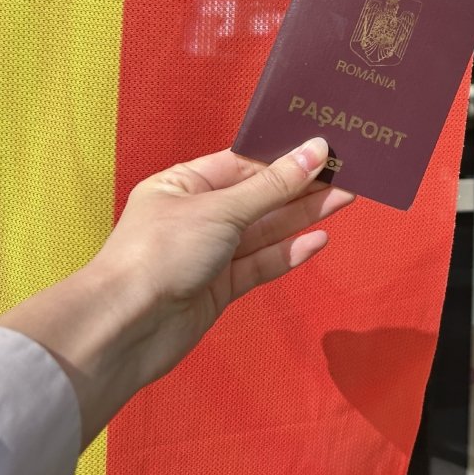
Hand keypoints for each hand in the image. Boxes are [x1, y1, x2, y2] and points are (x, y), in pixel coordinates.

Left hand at [0, 138, 354, 448]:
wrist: (126, 328)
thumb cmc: (158, 254)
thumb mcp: (221, 210)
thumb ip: (273, 185)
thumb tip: (314, 151)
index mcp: (182, 184)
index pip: (242, 163)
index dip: (283, 156)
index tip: (323, 146)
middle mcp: (196, 216)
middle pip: (259, 196)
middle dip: (301, 186)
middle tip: (348, 171)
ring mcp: (209, 254)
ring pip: (265, 231)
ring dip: (304, 215)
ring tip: (347, 197)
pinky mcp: (220, 288)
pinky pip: (262, 264)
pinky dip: (290, 253)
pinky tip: (319, 239)